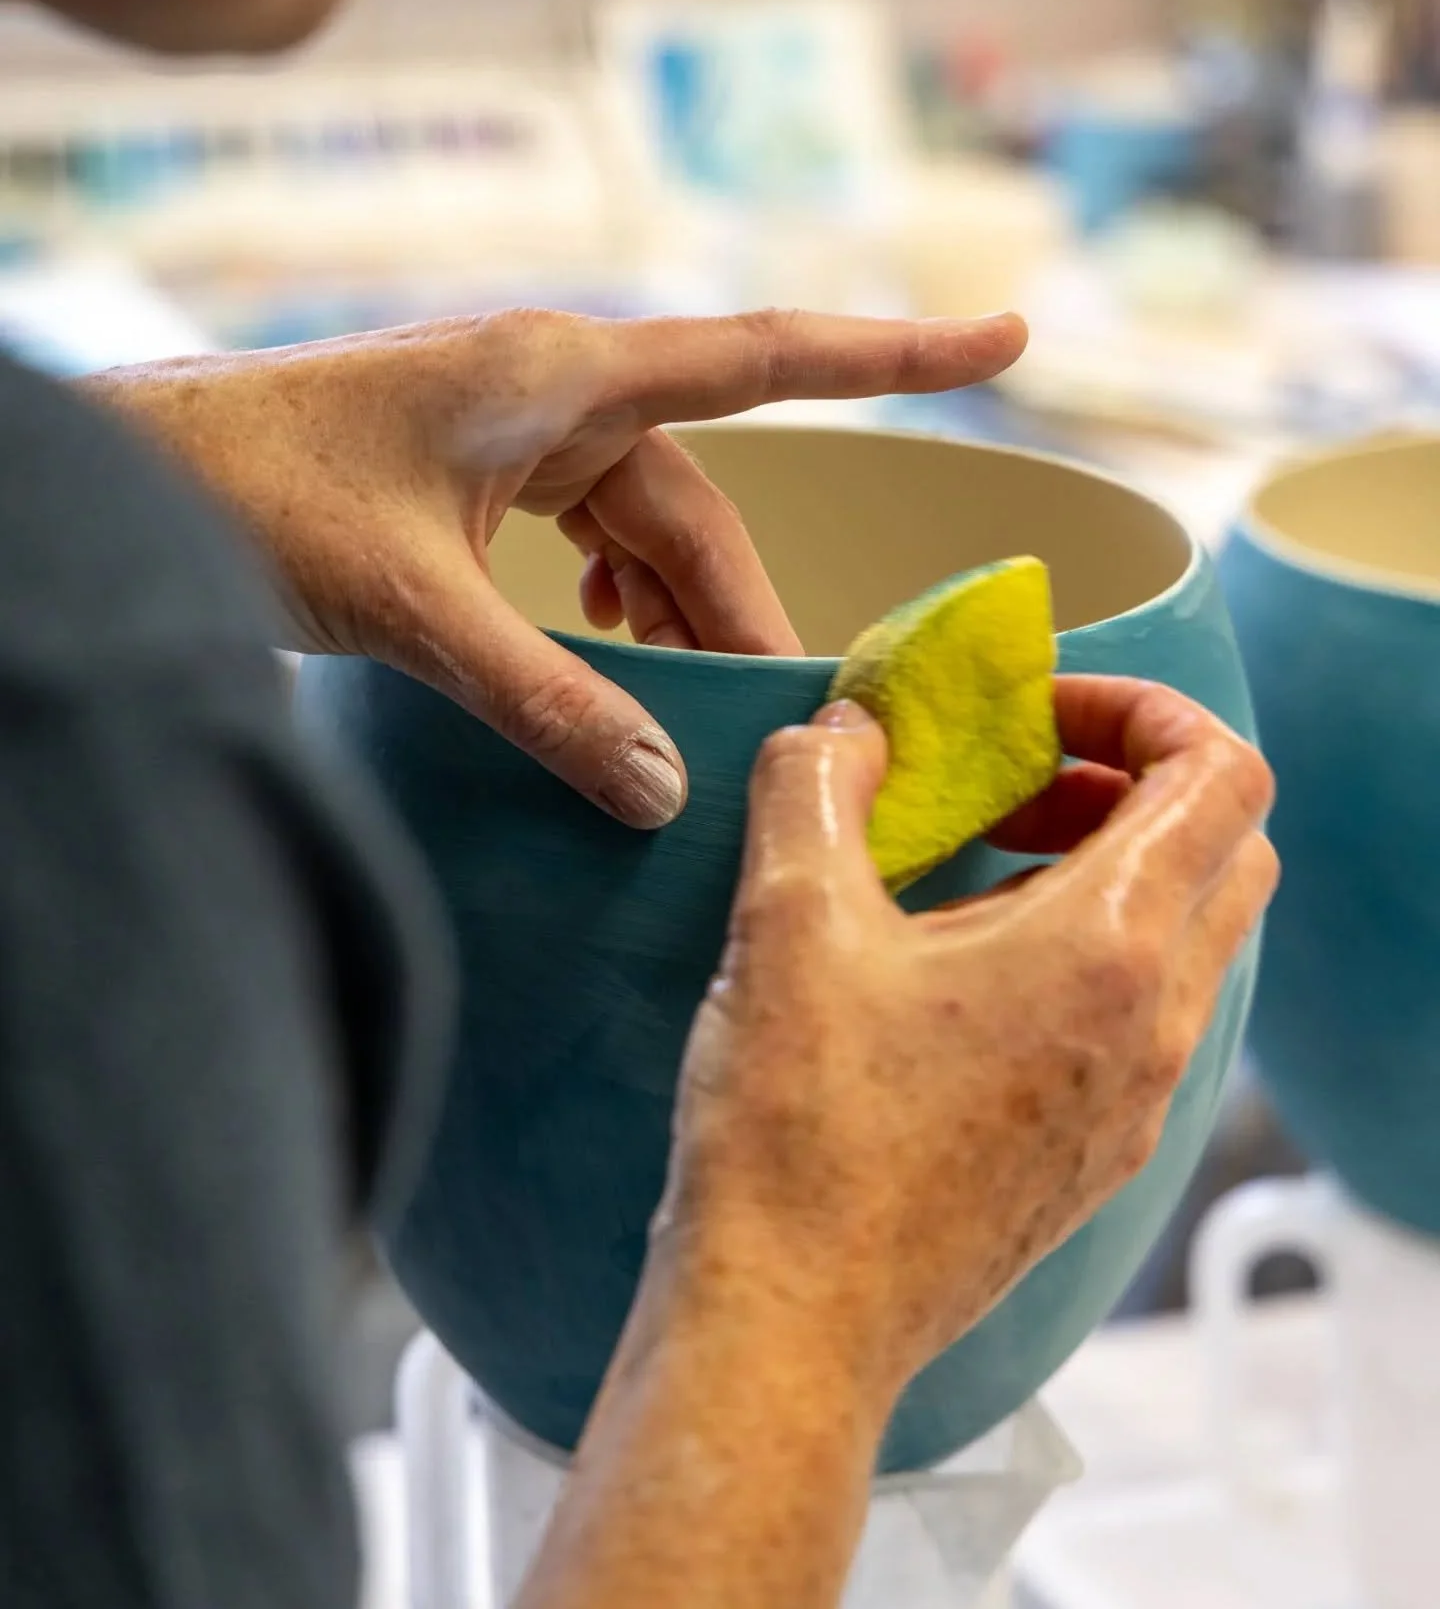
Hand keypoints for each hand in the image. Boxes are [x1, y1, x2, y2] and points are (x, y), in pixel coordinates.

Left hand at [85, 306, 1022, 828]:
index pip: (761, 356)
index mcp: (560, 375)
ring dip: (669, 626)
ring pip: (646, 536)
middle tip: (793, 722)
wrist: (134, 471)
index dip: (892, 355)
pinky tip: (603, 666)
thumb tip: (658, 789)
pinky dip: (611, 613)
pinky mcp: (483, 481)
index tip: (1005, 334)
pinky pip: (589, 547)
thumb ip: (541, 697)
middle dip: (738, 613)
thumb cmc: (250, 491)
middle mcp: (556, 392)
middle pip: (700, 505)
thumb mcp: (409, 605)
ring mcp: (519, 438)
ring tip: (687, 720)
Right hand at [657, 675, 1277, 1404]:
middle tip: (1020, 785)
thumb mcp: (787, 917)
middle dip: (1135, 786)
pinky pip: (1139, 1017)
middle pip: (1225, 852)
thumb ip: (818, 783)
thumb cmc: (799, 1134)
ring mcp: (1133, 1104)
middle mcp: (1150, 1029)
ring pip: (1187, 939)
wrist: (792, 1326)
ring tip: (978, 870)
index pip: (1221, 777)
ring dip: (1111, 871)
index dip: (1144, 711)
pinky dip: (1087, 954)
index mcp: (1106, 951)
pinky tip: (962, 973)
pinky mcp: (1094, 1155)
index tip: (1040, 717)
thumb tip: (850, 732)